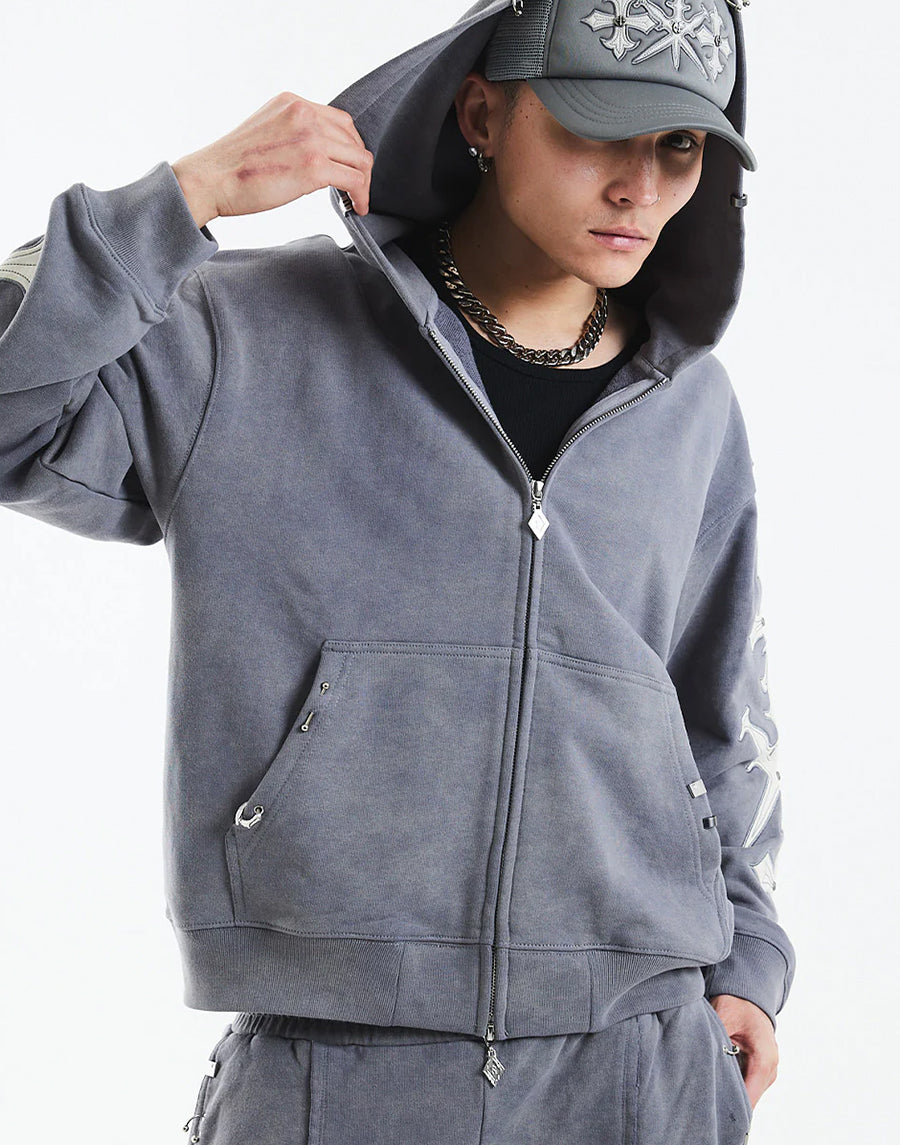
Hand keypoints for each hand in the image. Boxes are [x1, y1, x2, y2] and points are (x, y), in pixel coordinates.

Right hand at [171, 91, 373, 227]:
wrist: (210, 179)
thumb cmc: (232, 165)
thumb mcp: (264, 131)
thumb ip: (291, 132)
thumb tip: (315, 153)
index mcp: (292, 103)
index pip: (339, 121)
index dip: (349, 146)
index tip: (348, 166)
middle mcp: (304, 114)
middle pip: (353, 139)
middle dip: (359, 166)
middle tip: (356, 188)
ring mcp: (311, 138)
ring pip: (359, 160)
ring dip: (363, 183)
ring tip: (357, 200)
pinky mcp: (314, 166)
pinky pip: (354, 180)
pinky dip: (361, 195)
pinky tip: (356, 207)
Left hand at [709, 993, 778, 1110]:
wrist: (749, 995)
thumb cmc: (737, 1003)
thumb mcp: (723, 1018)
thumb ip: (715, 1039)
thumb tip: (698, 1056)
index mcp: (764, 1060)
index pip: (748, 1098)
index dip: (730, 1108)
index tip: (712, 1113)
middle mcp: (770, 1070)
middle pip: (748, 1099)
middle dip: (726, 1101)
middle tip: (702, 1102)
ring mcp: (767, 1071)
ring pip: (747, 1094)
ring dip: (729, 1092)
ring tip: (707, 1088)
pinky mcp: (760, 1069)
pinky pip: (746, 1084)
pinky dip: (732, 1083)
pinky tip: (715, 1078)